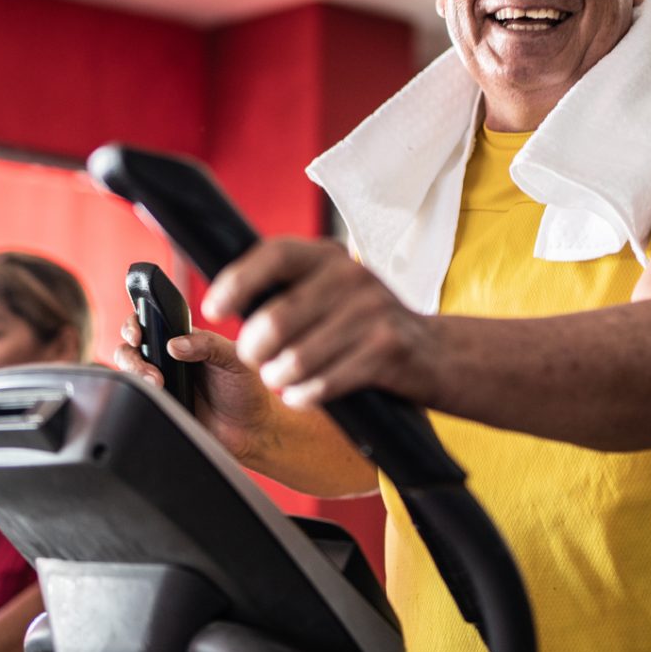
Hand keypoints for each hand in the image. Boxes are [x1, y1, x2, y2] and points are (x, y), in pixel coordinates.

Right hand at [113, 316, 288, 468]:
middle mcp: (169, 360)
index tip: (137, 333)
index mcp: (186, 341)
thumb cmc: (248, 389)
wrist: (252, 431)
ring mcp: (163, 384)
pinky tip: (158, 398)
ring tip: (158, 384)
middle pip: (131, 348)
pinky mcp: (161, 408)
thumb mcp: (235, 358)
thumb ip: (208, 344)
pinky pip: (139, 401)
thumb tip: (175, 344)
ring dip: (135, 375)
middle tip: (151, 369)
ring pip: (130, 373)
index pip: (151, 322)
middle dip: (131, 354)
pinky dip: (139, 398)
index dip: (136, 324)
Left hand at [203, 237, 439, 409]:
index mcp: (330, 257)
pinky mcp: (387, 349)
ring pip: (298, 355)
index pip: (274, 255)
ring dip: (279, 376)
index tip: (214, 308)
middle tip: (254, 358)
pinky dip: (305, 394)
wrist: (436, 353)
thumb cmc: (368, 326)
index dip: (237, 280)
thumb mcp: (334, 293)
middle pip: (278, 314)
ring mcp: (373, 311)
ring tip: (280, 380)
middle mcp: (353, 276)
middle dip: (254, 346)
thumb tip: (228, 301)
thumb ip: (291, 290)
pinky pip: (326, 380)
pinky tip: (301, 396)